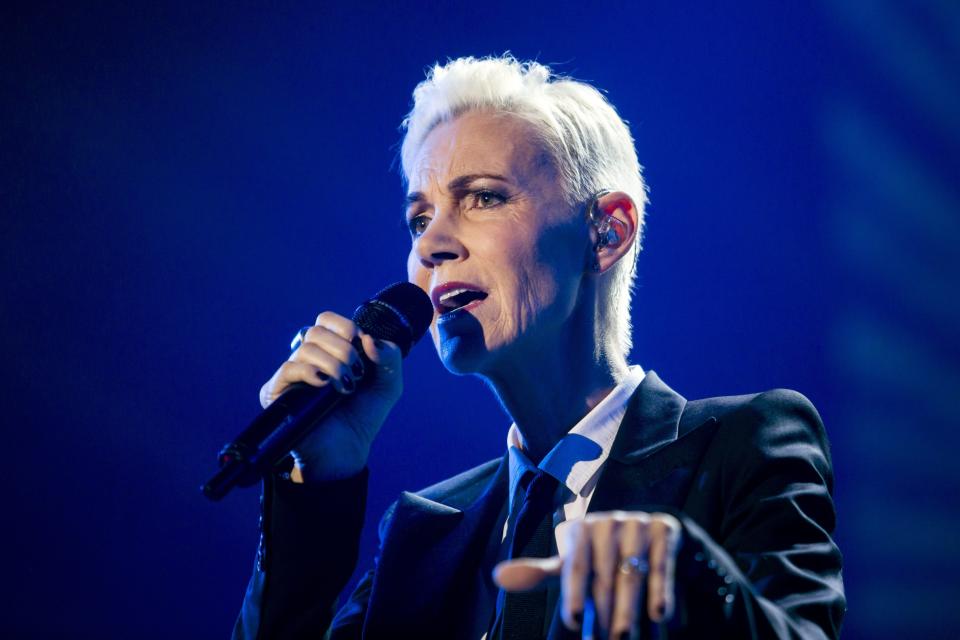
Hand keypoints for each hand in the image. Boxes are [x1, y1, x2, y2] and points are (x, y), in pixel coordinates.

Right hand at [259, 311, 403, 482]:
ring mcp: (291, 375)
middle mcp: (307, 359)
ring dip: (333, 364)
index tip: (360, 345)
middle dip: (343, 349)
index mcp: (329, 351)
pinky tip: (324, 385)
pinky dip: (310, 372)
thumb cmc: (363, 416)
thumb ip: (389, 356)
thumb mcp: (388, 384)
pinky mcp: (277, 392)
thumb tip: (368, 339)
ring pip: (306, 348)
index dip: (344, 327)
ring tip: (345, 387)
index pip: (326, 320)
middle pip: (316, 331)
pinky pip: (288, 369)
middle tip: (356, 372)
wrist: (347, 450)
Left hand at [494, 511, 681, 638]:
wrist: (646, 531)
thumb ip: (540, 574)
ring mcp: (637, 524)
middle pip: (604, 576)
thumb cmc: (598, 556)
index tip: (573, 623)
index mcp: (580, 529)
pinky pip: (661, 564)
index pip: (575, 566)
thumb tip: (497, 576)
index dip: (573, 595)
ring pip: (632, 573)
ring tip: (624, 637)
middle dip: (603, 612)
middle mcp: (607, 522)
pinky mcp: (665, 530)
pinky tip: (659, 613)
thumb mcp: (570, 564)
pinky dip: (660, 589)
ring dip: (628, 608)